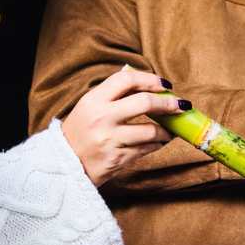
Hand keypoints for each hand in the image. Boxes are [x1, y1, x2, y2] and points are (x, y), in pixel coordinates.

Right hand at [61, 66, 179, 184]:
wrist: (62, 164)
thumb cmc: (79, 132)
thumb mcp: (89, 107)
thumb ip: (113, 94)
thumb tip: (145, 81)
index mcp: (94, 100)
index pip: (126, 80)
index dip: (150, 79)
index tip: (165, 85)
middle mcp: (102, 118)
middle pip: (144, 103)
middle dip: (168, 104)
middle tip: (181, 105)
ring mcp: (110, 140)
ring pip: (150, 131)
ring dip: (166, 130)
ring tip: (171, 130)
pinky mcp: (117, 159)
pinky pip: (145, 150)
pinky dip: (157, 145)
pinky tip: (159, 142)